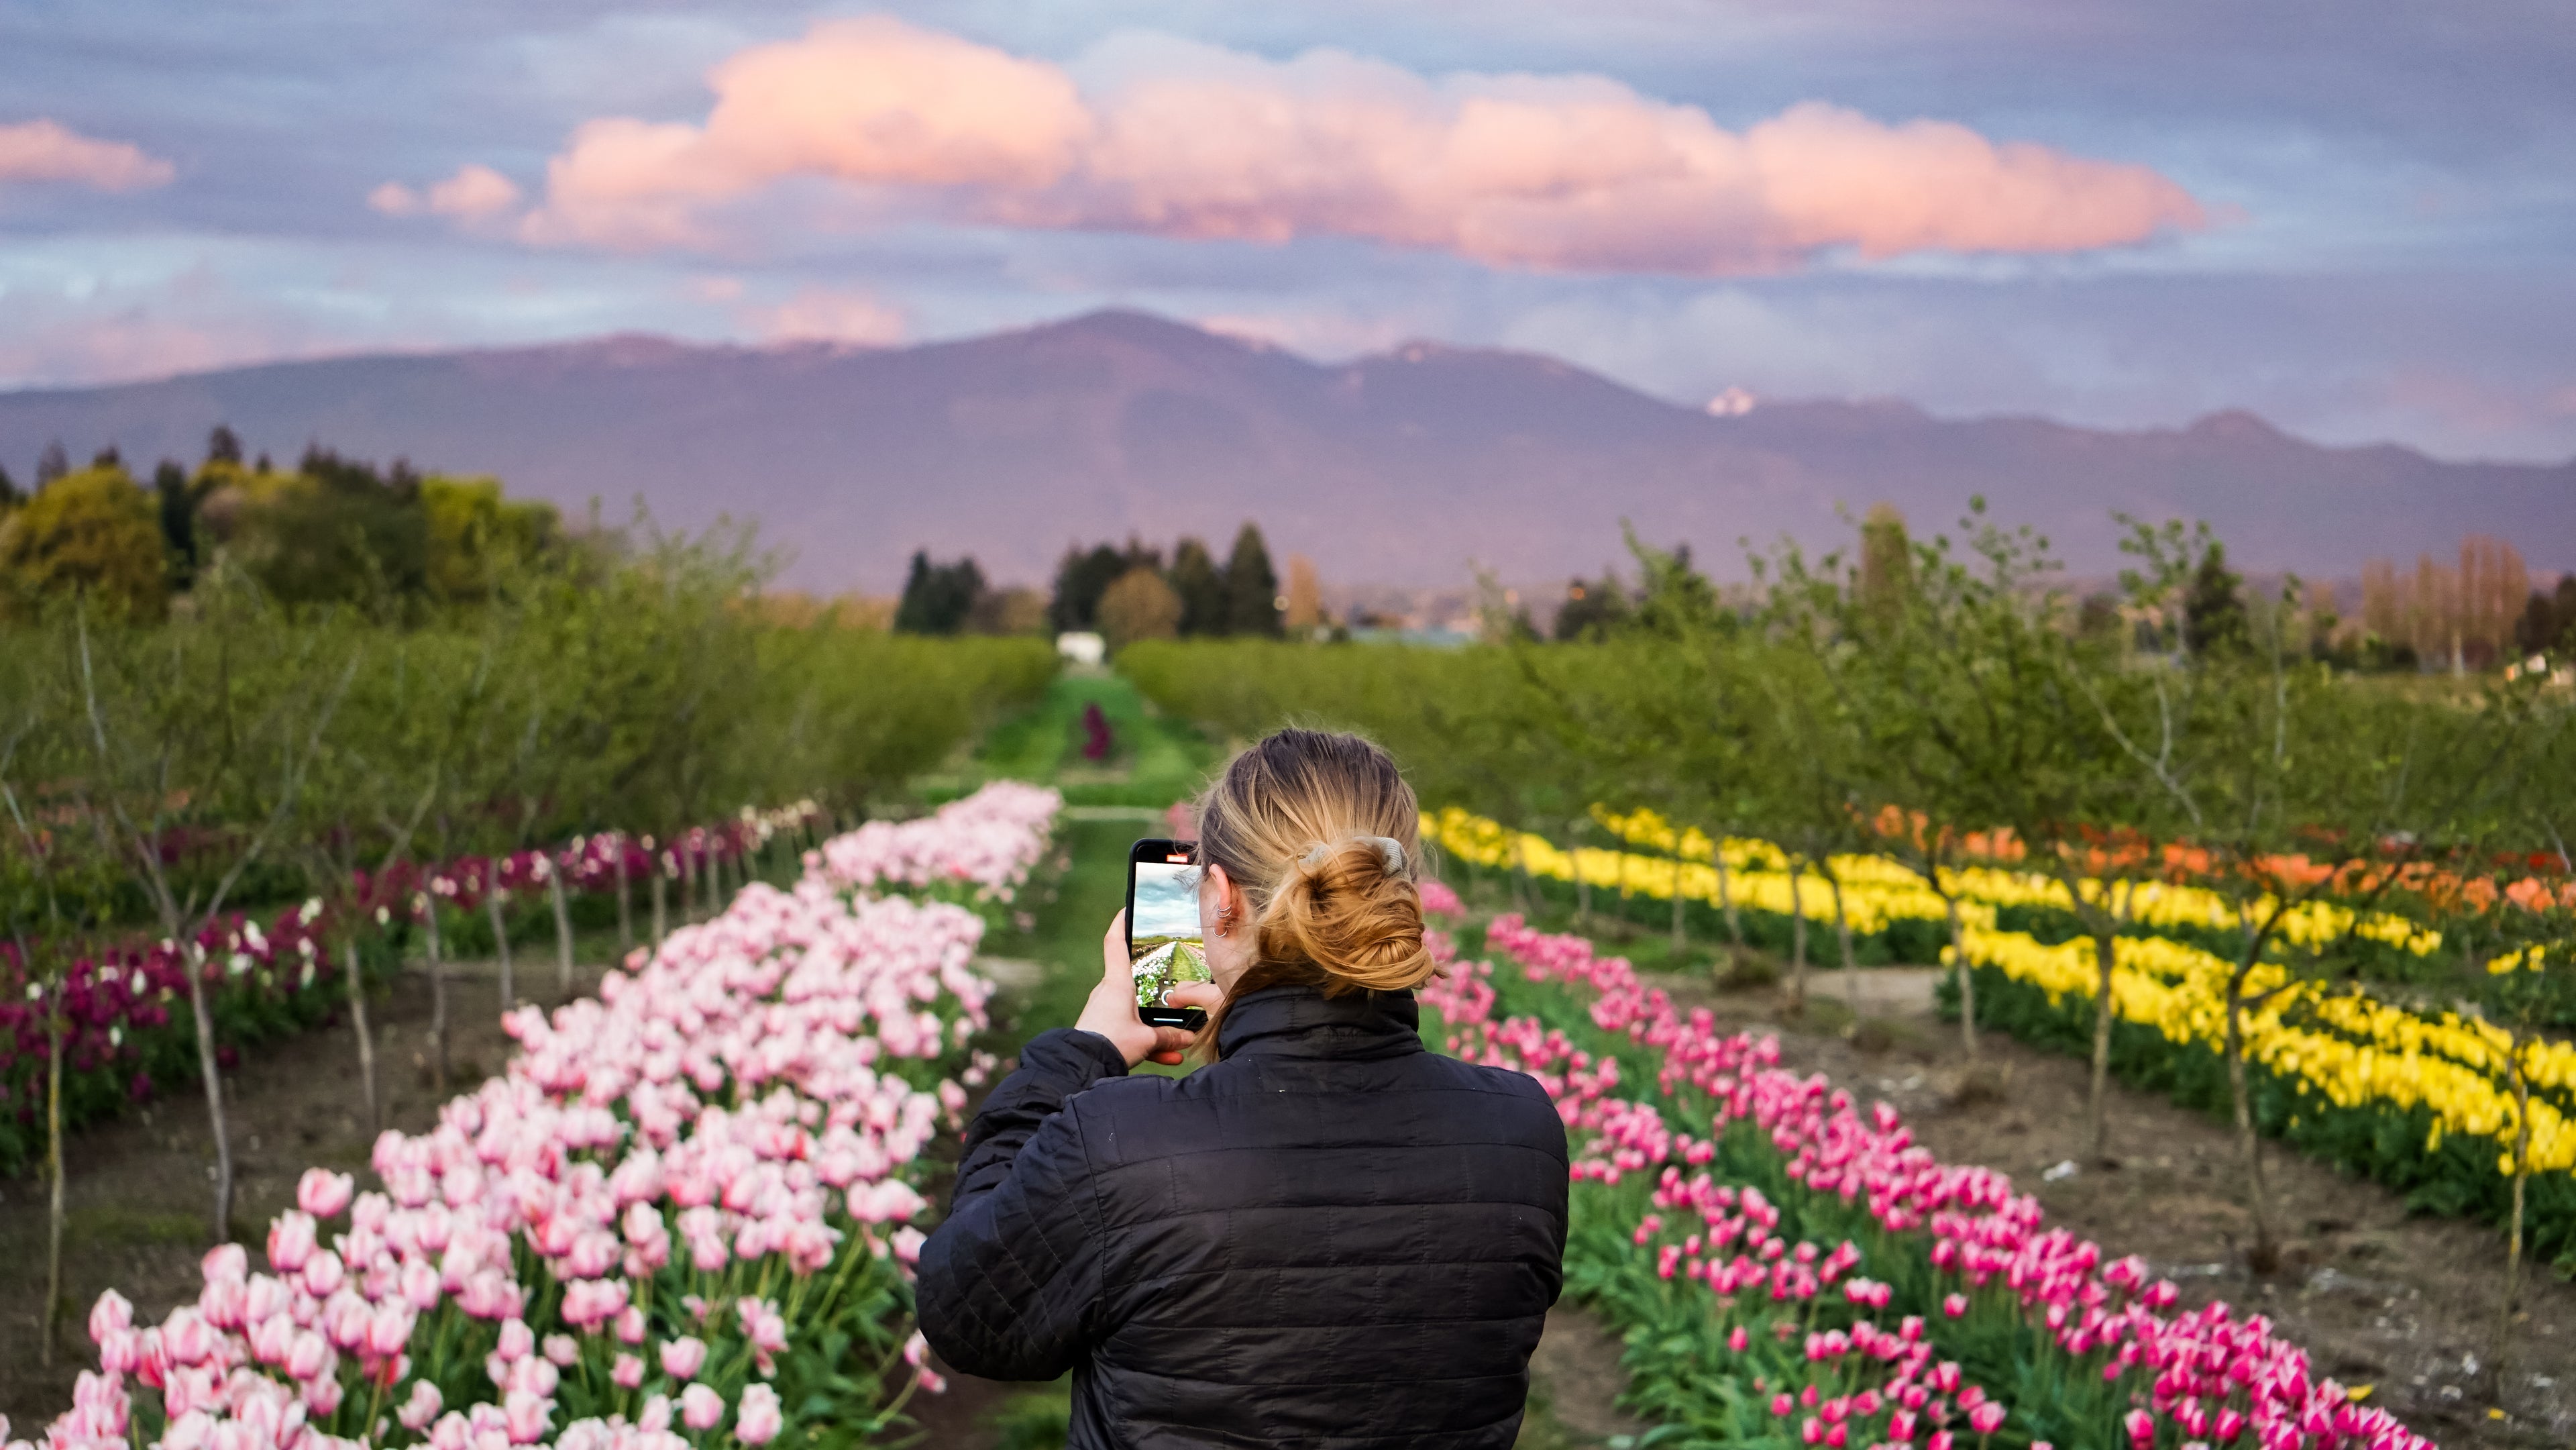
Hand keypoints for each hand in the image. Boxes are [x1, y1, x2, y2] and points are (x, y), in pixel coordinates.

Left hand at [1077, 912, 1222, 1066]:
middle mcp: (1108, 992)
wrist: (1081, 1068)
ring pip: (1135, 1012)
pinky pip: (1129, 1031)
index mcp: (1117, 983)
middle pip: (1133, 980)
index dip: (1121, 922)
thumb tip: (1188, 1038)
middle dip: (1154, 986)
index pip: (1115, 942)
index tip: (1128, 907)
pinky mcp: (1102, 1028)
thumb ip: (1169, 1036)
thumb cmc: (1111, 1043)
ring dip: (1155, 1028)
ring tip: (1176, 1045)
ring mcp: (1103, 1010)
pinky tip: (1167, 1059)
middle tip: (1172, 981)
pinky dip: (1147, 1043)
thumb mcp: (1146, 1040)